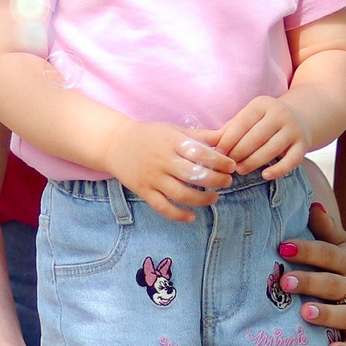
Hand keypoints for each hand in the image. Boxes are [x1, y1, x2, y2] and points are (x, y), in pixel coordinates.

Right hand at [101, 120, 236, 223]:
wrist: (114, 143)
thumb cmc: (149, 135)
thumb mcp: (174, 129)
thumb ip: (200, 136)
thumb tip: (227, 137)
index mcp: (172, 142)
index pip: (201, 153)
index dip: (220, 161)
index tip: (231, 166)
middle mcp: (163, 160)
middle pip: (194, 175)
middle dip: (216, 181)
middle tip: (227, 182)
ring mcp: (152, 177)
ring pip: (181, 194)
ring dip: (202, 199)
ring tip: (214, 198)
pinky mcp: (143, 191)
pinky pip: (163, 207)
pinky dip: (178, 215)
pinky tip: (192, 216)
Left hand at [221, 95, 312, 177]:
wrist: (299, 118)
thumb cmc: (263, 123)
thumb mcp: (247, 119)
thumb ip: (227, 130)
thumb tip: (201, 143)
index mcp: (262, 104)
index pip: (242, 123)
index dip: (228, 140)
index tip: (217, 153)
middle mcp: (279, 114)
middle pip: (255, 137)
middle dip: (239, 153)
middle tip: (227, 166)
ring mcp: (293, 129)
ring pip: (271, 149)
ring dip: (253, 162)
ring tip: (240, 170)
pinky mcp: (303, 144)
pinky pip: (291, 160)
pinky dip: (278, 170)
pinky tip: (265, 175)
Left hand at [276, 201, 345, 345]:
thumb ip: (327, 232)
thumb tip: (310, 204)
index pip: (328, 254)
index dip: (306, 250)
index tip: (282, 247)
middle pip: (333, 284)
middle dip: (310, 282)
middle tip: (285, 281)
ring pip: (344, 314)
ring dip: (326, 314)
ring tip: (305, 312)